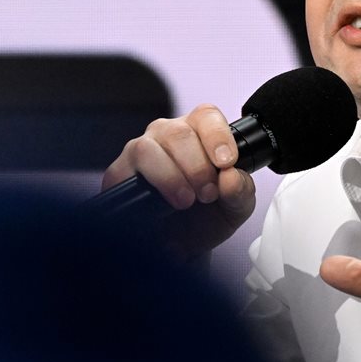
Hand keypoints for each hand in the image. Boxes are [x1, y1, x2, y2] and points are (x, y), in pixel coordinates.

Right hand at [101, 104, 255, 257]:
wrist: (184, 245)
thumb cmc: (209, 215)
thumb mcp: (236, 206)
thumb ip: (241, 190)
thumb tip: (231, 177)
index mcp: (200, 132)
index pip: (206, 116)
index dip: (217, 137)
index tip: (226, 163)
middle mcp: (168, 134)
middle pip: (178, 133)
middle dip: (197, 167)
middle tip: (207, 194)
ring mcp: (141, 150)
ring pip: (148, 148)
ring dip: (171, 177)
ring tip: (186, 201)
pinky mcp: (119, 172)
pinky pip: (124, 172)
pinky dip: (146, 189)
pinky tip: (159, 204)